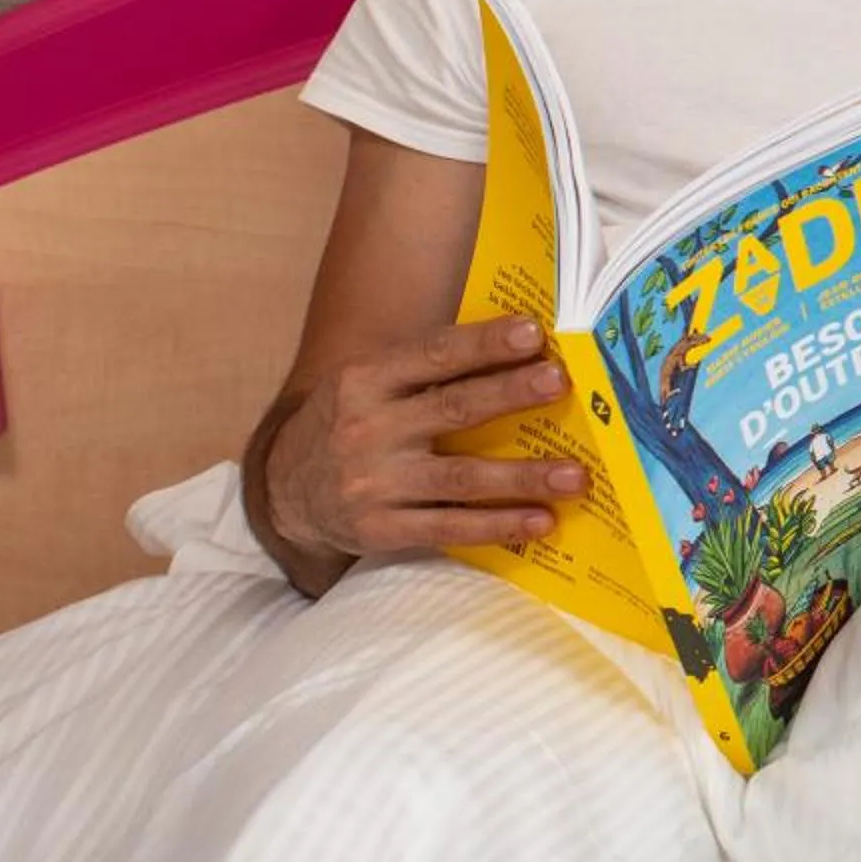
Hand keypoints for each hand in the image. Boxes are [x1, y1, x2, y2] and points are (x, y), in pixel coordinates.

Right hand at [253, 316, 586, 572]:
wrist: (285, 491)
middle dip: (510, 393)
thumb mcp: (371, 383)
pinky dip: (499, 525)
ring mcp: (373, 483)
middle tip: (561, 382)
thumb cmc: (354, 422)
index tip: (533, 331)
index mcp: (366, 380)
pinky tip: (541, 521)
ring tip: (575, 475)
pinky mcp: (380, 529)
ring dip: (522, 476)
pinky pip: (450, 527)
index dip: (483, 343)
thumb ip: (432, 368)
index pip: (433, 354)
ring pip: (460, 477)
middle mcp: (367, 429)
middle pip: (452, 408)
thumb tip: (525, 348)